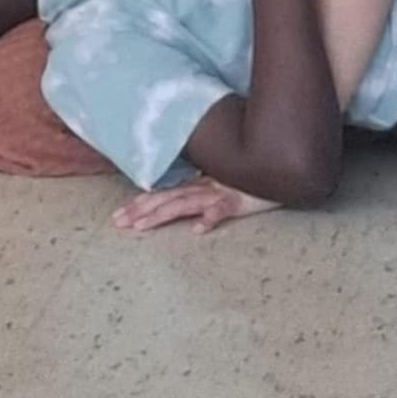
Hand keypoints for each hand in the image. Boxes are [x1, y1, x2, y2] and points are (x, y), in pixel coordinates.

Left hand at [111, 177, 278, 235]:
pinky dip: (211, 217)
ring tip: (142, 226)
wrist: (279, 169)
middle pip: (167, 198)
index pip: (164, 194)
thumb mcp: (225, 187)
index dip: (140, 204)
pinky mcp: (241, 201)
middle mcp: (205, 187)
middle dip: (140, 210)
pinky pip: (224, 208)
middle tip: (118, 223)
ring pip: (186, 202)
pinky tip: (198, 229)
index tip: (117, 216)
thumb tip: (188, 215)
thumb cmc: (252, 182)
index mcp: (200, 185)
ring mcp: (222, 192)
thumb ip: (205, 194)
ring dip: (163, 214)